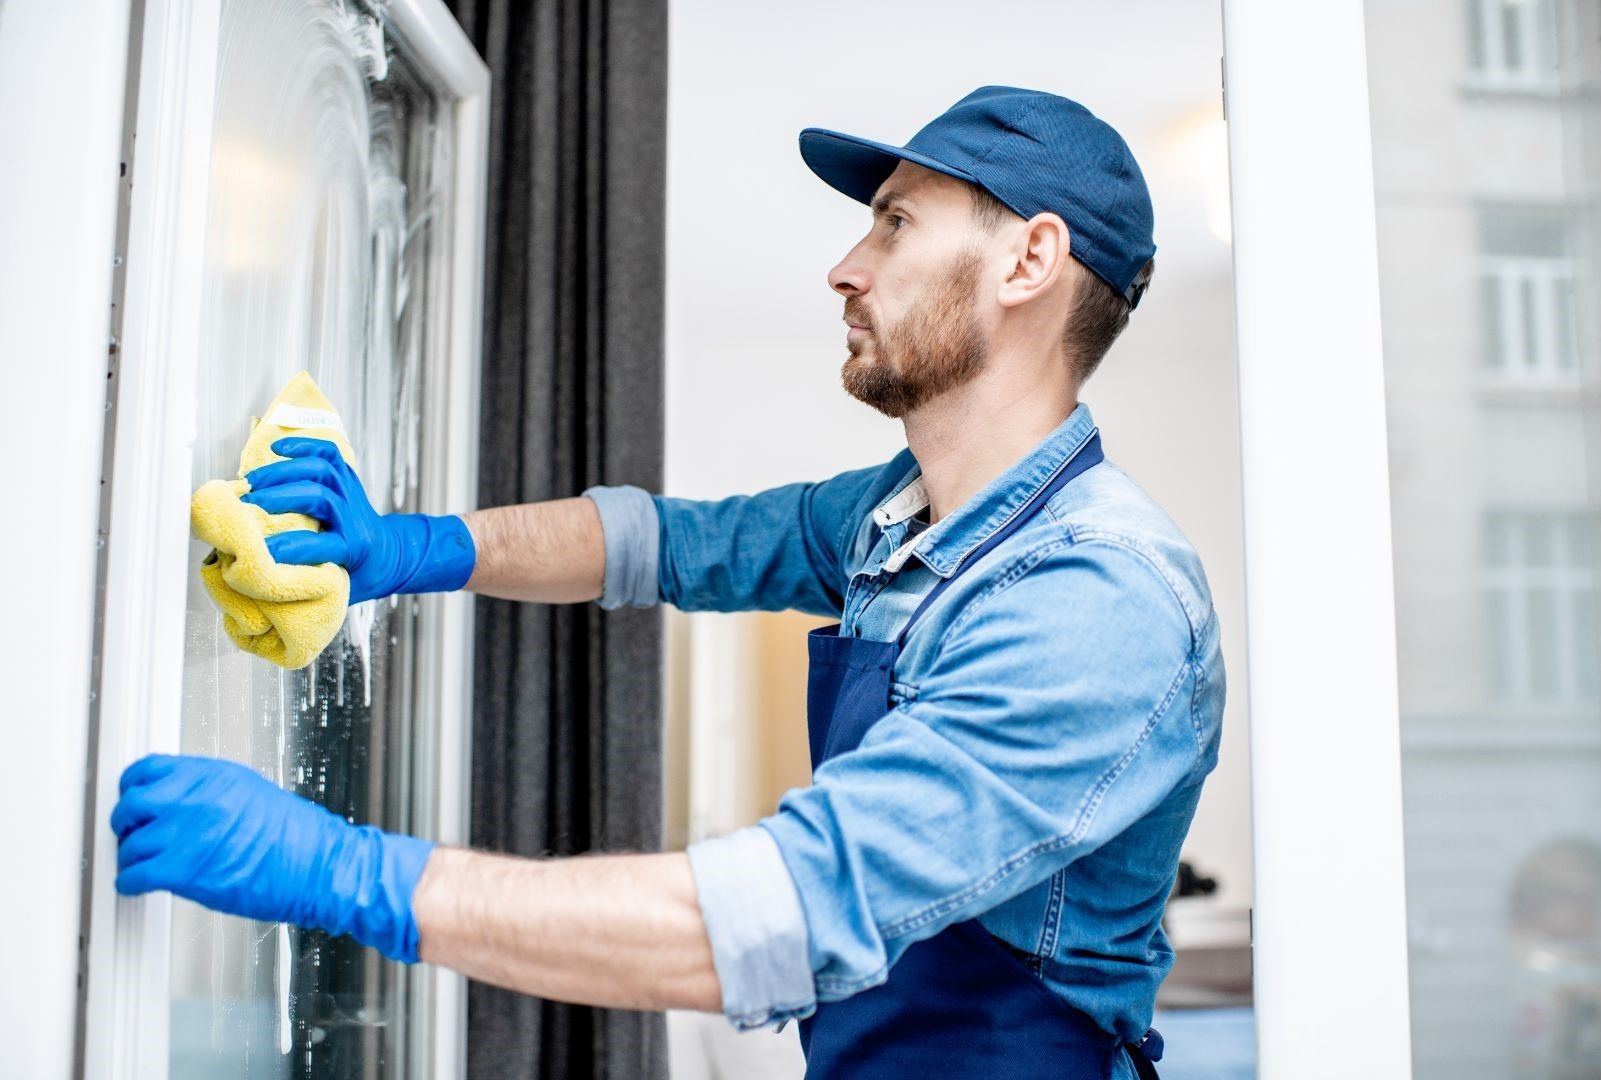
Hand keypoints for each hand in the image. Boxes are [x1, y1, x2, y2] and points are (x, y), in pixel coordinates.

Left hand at [111, 754, 435, 962]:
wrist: (318, 865)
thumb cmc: (295, 838)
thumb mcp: (250, 794)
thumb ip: (208, 793)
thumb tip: (176, 802)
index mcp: (213, 775)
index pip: (148, 769)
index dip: (133, 788)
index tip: (134, 801)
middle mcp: (196, 797)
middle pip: (130, 803)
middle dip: (127, 824)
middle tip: (134, 837)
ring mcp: (188, 832)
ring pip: (129, 844)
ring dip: (131, 858)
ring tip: (143, 866)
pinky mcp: (184, 869)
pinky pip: (133, 875)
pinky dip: (131, 884)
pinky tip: (142, 886)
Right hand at [241, 437, 475, 603]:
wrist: (388, 556)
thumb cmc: (356, 576)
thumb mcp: (336, 590)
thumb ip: (302, 586)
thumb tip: (253, 586)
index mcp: (355, 549)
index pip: (321, 545)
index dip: (288, 547)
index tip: (257, 552)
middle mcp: (355, 517)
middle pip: (319, 497)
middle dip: (280, 499)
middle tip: (246, 507)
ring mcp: (352, 494)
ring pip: (321, 470)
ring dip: (282, 473)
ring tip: (250, 483)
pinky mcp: (347, 478)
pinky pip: (328, 453)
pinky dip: (304, 446)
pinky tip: (277, 448)